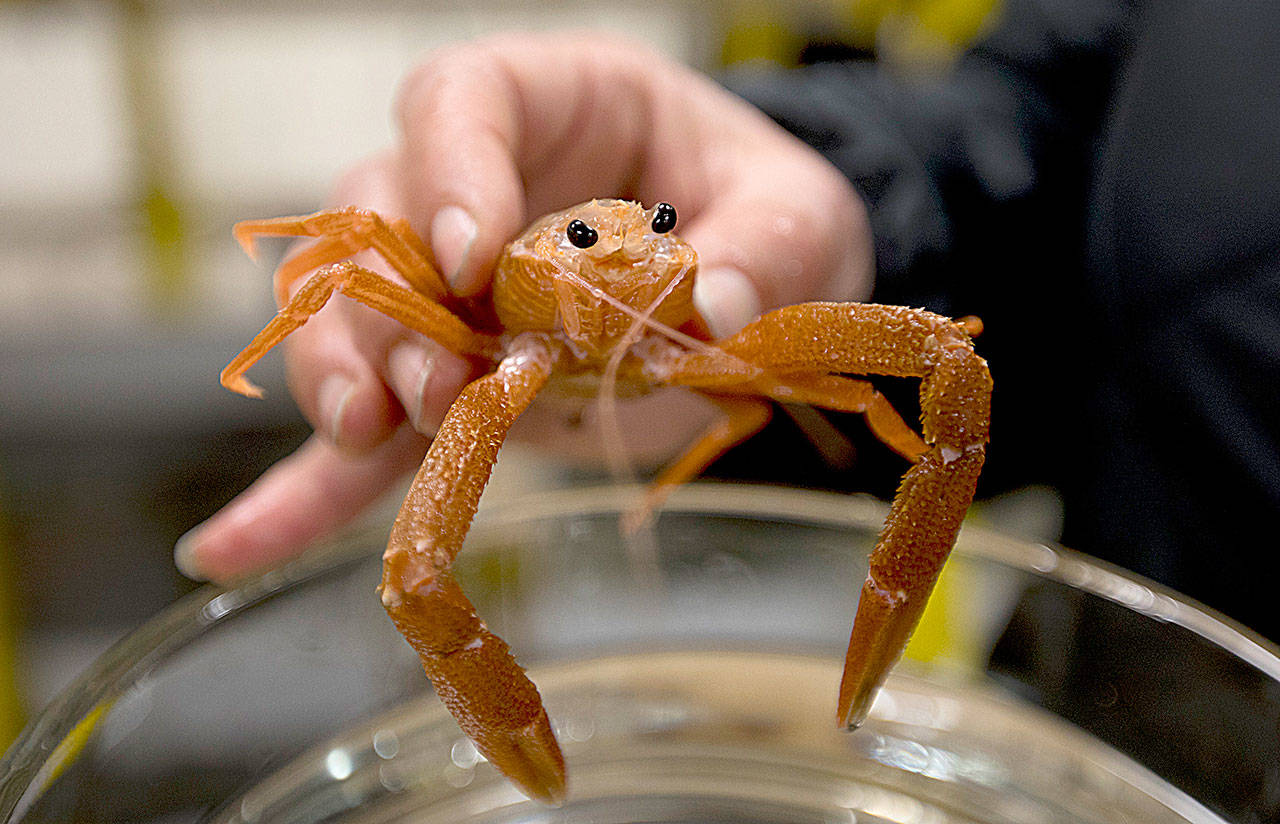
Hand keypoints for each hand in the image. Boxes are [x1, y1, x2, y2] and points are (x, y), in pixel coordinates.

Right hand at [177, 30, 872, 582]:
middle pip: (377, 218)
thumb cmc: (764, 212)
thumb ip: (766, 247)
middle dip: (388, 303)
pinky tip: (232, 547)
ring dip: (344, 377)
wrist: (755, 272)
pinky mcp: (452, 381)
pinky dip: (310, 487)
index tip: (471, 254)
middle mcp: (476, 190)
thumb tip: (717, 306)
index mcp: (553, 106)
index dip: (448, 168)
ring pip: (351, 316)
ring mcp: (449, 293)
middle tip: (436, 380)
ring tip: (369, 432)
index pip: (462, 101)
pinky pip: (371, 428)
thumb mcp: (798, 213)